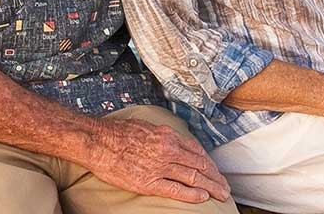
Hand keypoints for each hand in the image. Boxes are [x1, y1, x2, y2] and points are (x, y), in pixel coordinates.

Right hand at [81, 116, 231, 203]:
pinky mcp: (149, 182)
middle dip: (215, 177)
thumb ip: (162, 135)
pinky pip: (176, 190)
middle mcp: (168, 150)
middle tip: (225, 187)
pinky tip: (203, 198)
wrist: (98, 142)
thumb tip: (172, 141)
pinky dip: (192, 194)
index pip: (197, 151)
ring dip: (210, 187)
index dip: (209, 163)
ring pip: (193, 177)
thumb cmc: (117, 132)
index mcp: (168, 135)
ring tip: (221, 194)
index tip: (215, 171)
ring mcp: (160, 166)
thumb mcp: (146, 126)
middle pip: (200, 165)